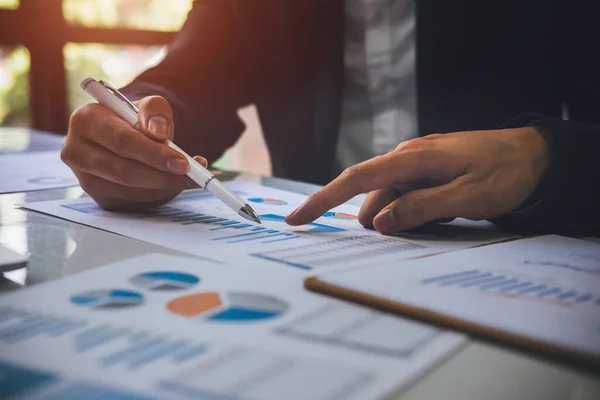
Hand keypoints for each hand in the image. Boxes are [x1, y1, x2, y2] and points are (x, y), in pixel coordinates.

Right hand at [61, 96, 207, 210]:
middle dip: (162, 176)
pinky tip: (173, 184)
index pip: (122, 142)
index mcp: (85, 120)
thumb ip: (155, 111)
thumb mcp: (147, 105)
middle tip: (190, 175)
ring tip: (188, 178)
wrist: (123, 135)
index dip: (154, 154)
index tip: (182, 162)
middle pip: (124, 171)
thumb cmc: (134, 119)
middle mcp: (77, 151)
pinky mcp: (98, 197)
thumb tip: (159, 132)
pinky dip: (158, 196)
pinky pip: (132, 202)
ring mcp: (84, 178)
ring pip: (129, 191)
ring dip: (163, 188)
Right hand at [285, 127, 548, 233]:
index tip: (296, 218)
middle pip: (371, 194)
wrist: (537, 155)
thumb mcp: (466, 197)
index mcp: (412, 159)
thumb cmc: (506, 174)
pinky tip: (435, 218)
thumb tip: (377, 223)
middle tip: (415, 232)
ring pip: (389, 197)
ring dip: (398, 218)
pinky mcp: (426, 171)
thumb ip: (420, 208)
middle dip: (377, 220)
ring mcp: (417, 163)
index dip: (322, 200)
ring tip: (440, 221)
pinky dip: (409, 212)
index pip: (355, 179)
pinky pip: (405, 195)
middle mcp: (407, 157)